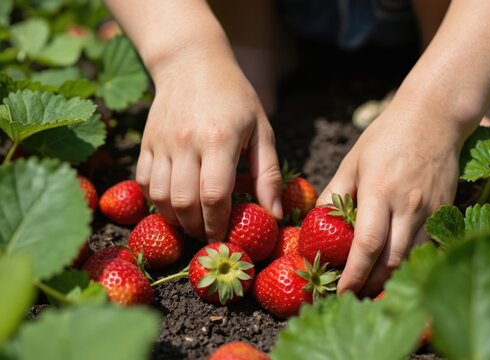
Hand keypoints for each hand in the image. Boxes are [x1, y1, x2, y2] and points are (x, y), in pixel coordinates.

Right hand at [136, 50, 281, 240]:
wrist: (191, 63)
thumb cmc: (235, 97)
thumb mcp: (261, 130)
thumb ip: (268, 174)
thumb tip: (275, 215)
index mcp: (219, 140)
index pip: (214, 196)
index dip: (219, 224)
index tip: (225, 237)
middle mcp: (186, 142)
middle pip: (184, 203)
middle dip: (197, 228)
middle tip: (209, 234)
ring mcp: (162, 143)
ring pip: (160, 197)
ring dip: (176, 219)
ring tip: (192, 223)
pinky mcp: (146, 142)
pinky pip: (144, 182)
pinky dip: (156, 201)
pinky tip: (173, 203)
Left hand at [317, 105, 463, 296]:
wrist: (433, 118)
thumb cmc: (386, 138)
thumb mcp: (352, 162)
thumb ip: (334, 195)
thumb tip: (314, 225)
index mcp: (379, 192)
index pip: (365, 246)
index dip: (352, 275)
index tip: (340, 293)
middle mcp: (407, 206)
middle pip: (391, 262)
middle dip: (371, 286)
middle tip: (354, 297)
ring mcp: (430, 211)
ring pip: (411, 260)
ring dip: (391, 280)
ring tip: (371, 289)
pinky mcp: (445, 211)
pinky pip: (427, 248)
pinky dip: (410, 264)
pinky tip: (396, 270)